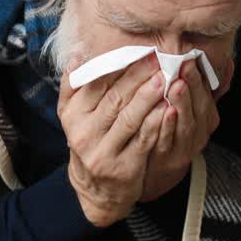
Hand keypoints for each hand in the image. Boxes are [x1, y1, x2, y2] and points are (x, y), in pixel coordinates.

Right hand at [58, 54, 166, 227]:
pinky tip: (168, 108)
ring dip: (148, 97)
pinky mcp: (124, 167)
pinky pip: (143, 140)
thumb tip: (78, 54)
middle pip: (114, 100)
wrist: (95, 188)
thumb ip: (73, 85)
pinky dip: (156, 123)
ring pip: (129, 119)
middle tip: (157, 59)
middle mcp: (84, 134)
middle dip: (137, 77)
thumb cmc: (88, 140)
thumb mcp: (71, 115)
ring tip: (165, 79)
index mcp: (72, 116)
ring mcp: (104, 152)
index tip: (137, 51)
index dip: (118, 66)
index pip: (96, 85)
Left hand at [138, 57, 232, 201]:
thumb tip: (228, 62)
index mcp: (206, 118)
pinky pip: (168, 141)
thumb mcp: (197, 109)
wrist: (161, 168)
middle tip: (185, 66)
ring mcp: (185, 146)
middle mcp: (199, 132)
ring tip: (176, 86)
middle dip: (193, 86)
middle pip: (199, 108)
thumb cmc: (177, 132)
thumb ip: (210, 88)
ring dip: (182, 103)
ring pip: (186, 123)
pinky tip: (164, 112)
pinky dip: (167, 126)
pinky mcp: (169, 158)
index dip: (201, 77)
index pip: (207, 95)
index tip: (193, 58)